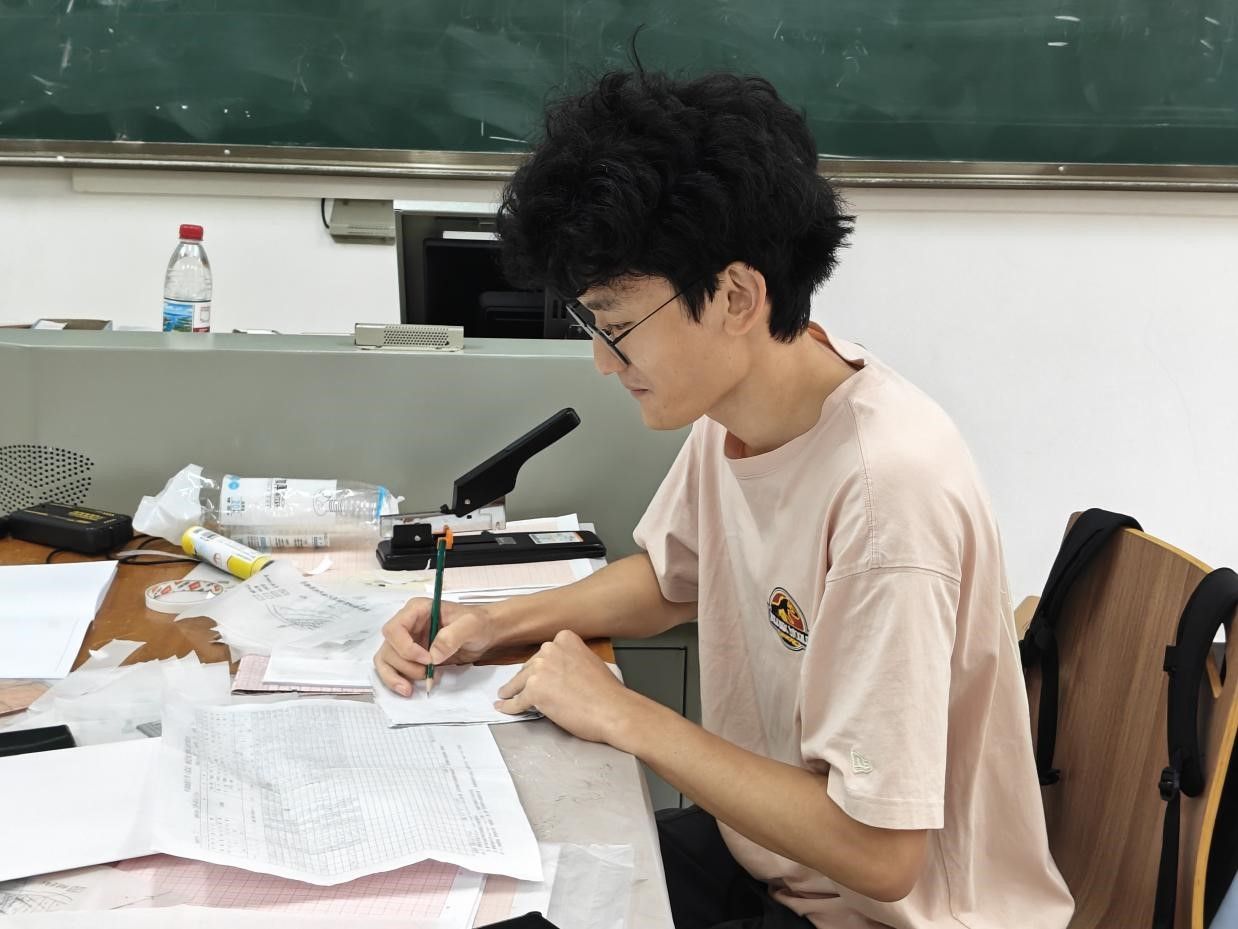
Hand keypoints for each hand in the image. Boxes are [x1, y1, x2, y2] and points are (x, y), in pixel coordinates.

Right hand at [373, 598, 497, 695]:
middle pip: (389, 647)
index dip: (406, 647)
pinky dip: (395, 680)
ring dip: (397, 675)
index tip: (427, 659)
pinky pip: (392, 668)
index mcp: (417, 610)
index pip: (395, 628)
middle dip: (405, 664)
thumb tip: (433, 655)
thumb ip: (452, 636)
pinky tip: (408, 689)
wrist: (485, 633)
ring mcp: (407, 641)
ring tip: (414, 686)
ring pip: (386, 659)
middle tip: (427, 672)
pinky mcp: (410, 657)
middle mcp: (407, 625)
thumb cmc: (478, 623)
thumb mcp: (471, 625)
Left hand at [495, 630, 639, 745]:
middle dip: (525, 679)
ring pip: (519, 684)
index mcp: (564, 639)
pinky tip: (504, 707)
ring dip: (511, 692)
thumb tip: (559, 672)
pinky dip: (509, 706)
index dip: (539, 666)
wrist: (613, 710)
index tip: (536, 674)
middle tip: (520, 688)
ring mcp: (540, 671)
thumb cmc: (607, 691)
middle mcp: (549, 650)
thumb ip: (570, 660)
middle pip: (529, 667)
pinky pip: (517, 702)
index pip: (543, 654)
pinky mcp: (534, 692)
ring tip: (505, 697)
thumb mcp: (589, 661)